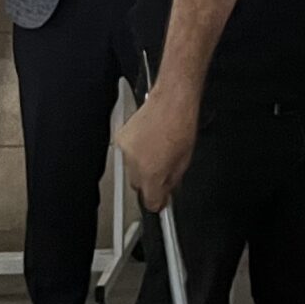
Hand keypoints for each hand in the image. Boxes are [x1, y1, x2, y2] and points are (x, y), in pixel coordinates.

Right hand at [115, 89, 196, 210]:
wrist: (171, 100)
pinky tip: (149, 142)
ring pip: (131, 171)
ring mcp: (125, 152)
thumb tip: (166, 193)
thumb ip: (172, 182)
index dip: (157, 203)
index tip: (161, 201)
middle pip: (138, 186)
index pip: (150, 201)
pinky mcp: (119, 139)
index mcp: (152, 173)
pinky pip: (126, 155)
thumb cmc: (182, 125)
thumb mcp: (185, 161)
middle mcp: (134, 165)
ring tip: (157, 150)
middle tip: (163, 170)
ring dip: (142, 167)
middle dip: (150, 182)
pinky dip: (136, 153)